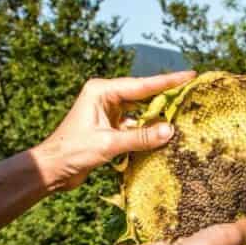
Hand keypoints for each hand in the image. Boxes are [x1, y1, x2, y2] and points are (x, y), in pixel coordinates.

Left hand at [34, 71, 195, 191]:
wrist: (52, 169)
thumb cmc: (72, 151)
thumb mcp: (108, 143)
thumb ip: (140, 137)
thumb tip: (170, 131)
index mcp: (102, 91)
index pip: (142, 85)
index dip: (168, 82)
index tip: (190, 75)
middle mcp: (105, 96)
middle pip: (144, 94)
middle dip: (166, 96)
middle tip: (193, 91)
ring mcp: (108, 111)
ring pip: (140, 111)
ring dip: (158, 117)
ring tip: (183, 115)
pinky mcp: (109, 126)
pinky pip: (135, 126)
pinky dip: (147, 131)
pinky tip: (163, 135)